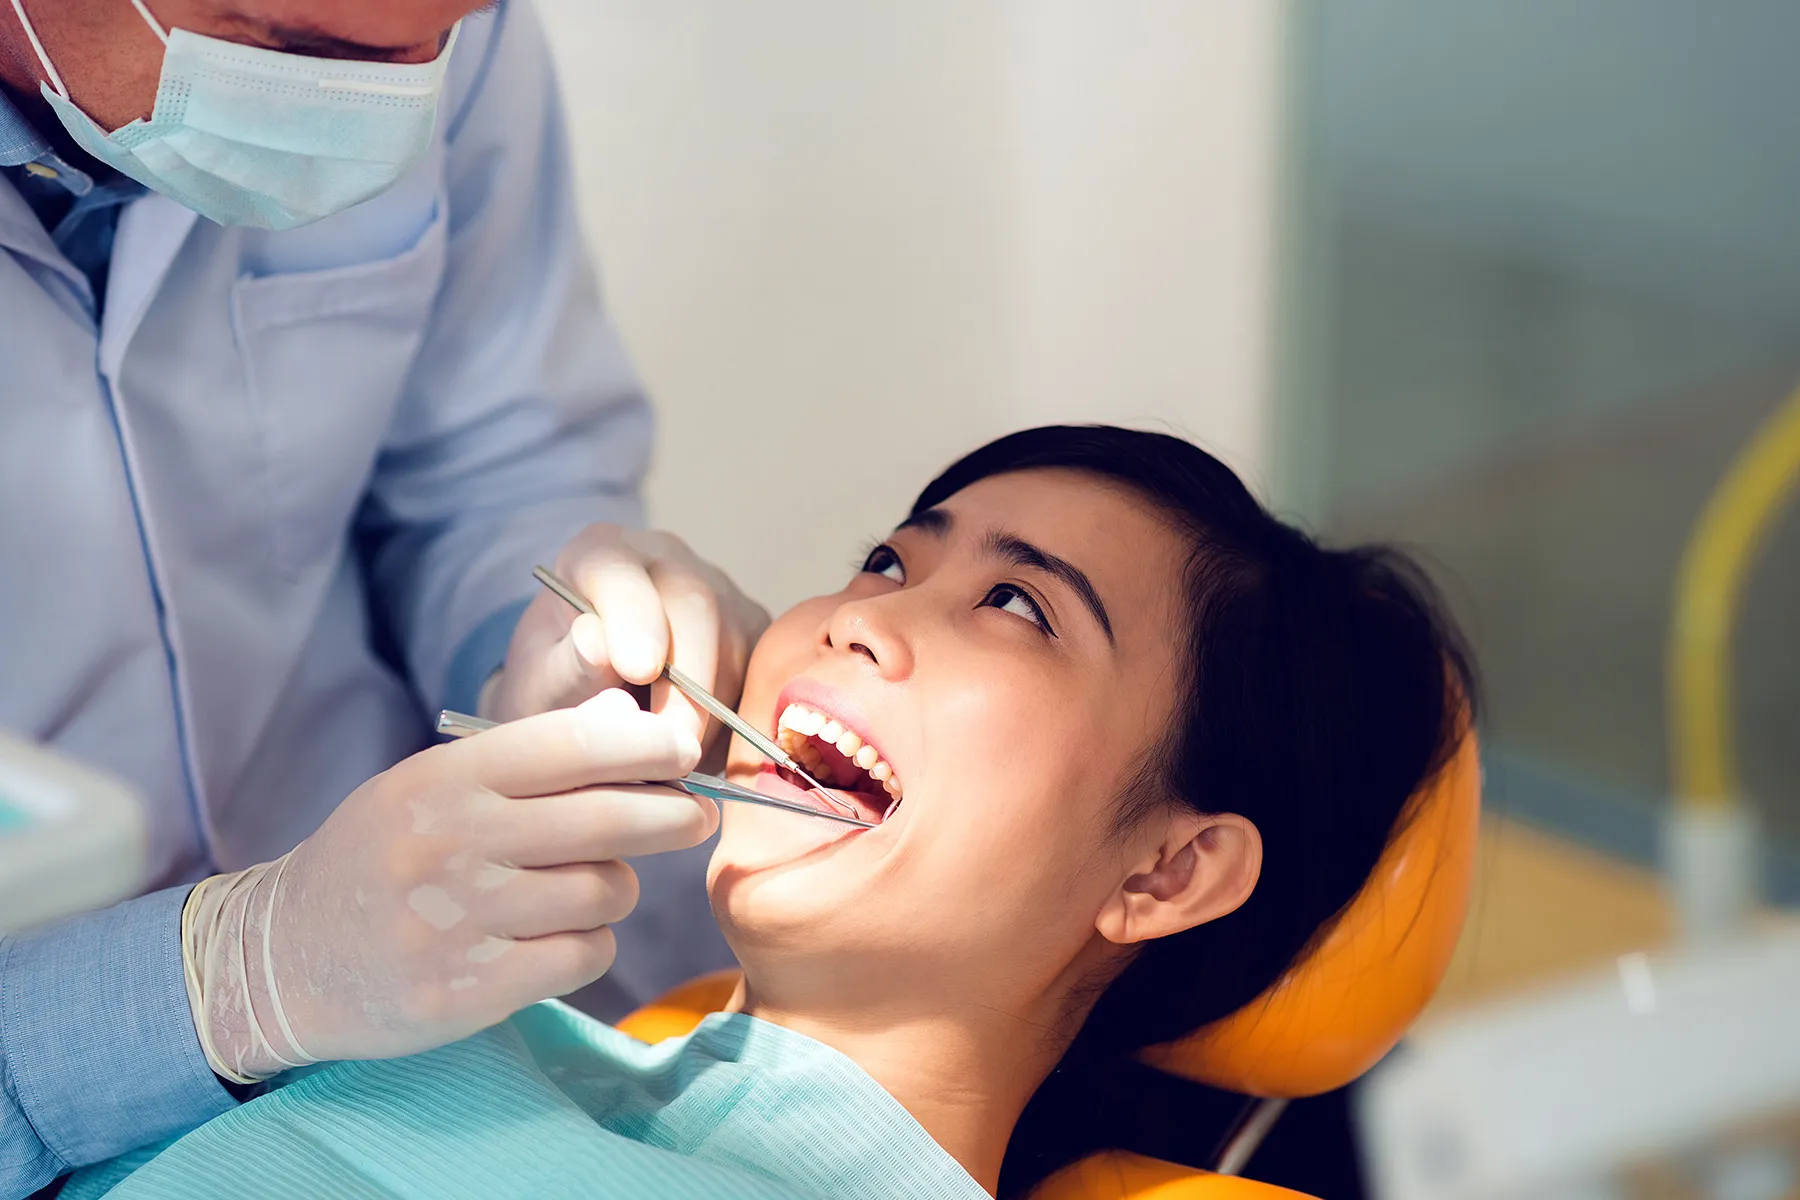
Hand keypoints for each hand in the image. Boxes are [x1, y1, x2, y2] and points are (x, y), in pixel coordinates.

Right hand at [181, 690, 716, 1080]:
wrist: (284, 956)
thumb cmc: (383, 855)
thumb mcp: (435, 785)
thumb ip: (528, 757)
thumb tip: (630, 718)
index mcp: (444, 780)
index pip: (566, 746)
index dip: (641, 745)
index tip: (683, 749)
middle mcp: (450, 845)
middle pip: (603, 822)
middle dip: (669, 816)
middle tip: (696, 816)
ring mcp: (456, 922)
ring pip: (601, 894)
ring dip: (616, 890)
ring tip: (595, 886)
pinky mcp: (465, 991)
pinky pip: (580, 957)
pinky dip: (590, 946)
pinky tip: (564, 937)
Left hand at [482, 525, 768, 761]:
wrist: (588, 702)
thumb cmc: (555, 689)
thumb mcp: (539, 685)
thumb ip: (565, 666)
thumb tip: (596, 642)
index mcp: (599, 555)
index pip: (619, 570)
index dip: (633, 616)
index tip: (638, 670)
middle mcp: (666, 560)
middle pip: (696, 605)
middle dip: (687, 683)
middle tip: (670, 746)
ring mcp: (718, 591)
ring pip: (735, 644)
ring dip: (712, 712)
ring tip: (672, 759)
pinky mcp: (753, 630)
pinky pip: (762, 671)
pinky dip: (738, 719)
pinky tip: (701, 749)